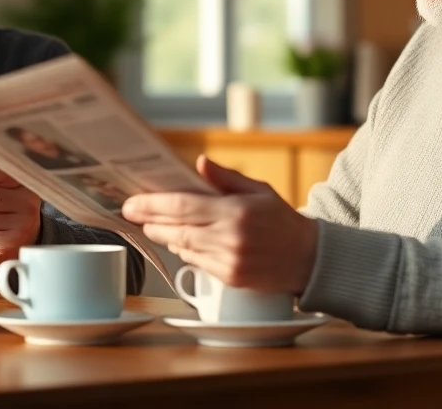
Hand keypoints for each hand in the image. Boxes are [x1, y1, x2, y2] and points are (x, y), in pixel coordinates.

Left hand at [121, 155, 318, 294]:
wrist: (309, 259)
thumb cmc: (282, 221)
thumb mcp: (259, 190)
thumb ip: (226, 178)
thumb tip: (199, 163)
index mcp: (236, 212)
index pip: (183, 207)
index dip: (153, 205)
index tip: (132, 202)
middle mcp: (230, 238)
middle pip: (176, 229)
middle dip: (150, 221)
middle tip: (132, 213)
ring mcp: (229, 261)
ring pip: (183, 247)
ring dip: (165, 236)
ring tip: (154, 225)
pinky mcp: (230, 278)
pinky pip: (196, 262)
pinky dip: (185, 250)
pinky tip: (181, 240)